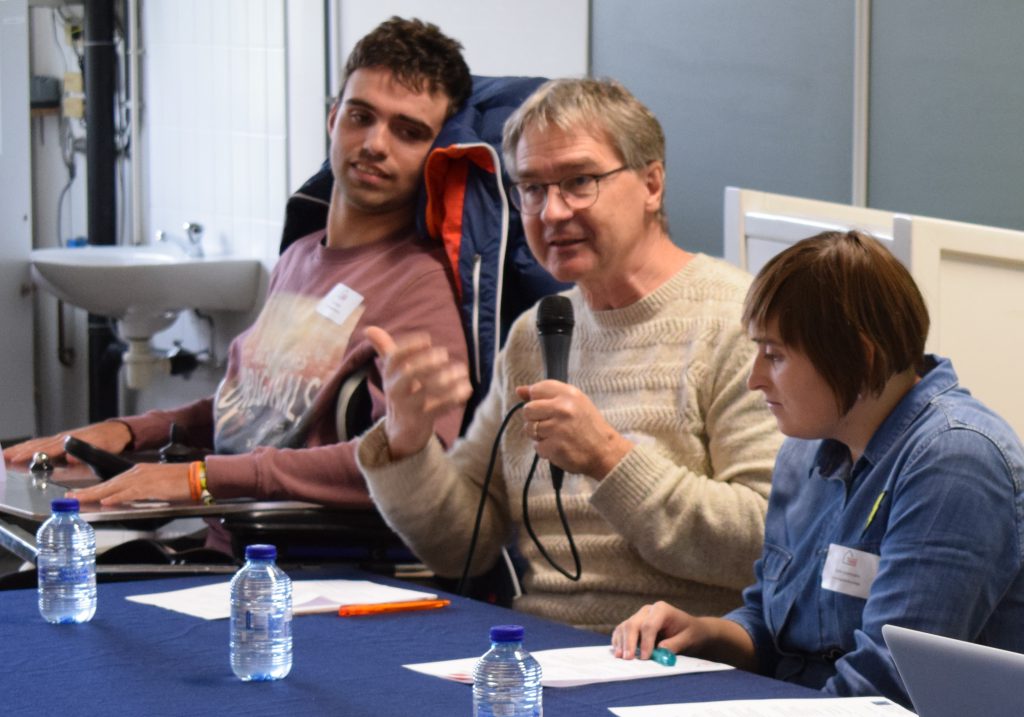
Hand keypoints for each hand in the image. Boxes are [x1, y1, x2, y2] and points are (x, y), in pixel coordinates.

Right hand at [2, 421, 131, 464]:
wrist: (117, 431)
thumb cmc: (109, 440)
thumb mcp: (100, 448)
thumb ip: (84, 453)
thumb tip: (69, 458)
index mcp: (69, 442)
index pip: (45, 449)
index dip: (30, 455)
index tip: (16, 460)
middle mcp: (62, 439)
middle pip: (36, 446)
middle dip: (18, 452)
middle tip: (3, 458)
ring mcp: (61, 438)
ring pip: (36, 443)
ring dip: (20, 449)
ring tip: (5, 455)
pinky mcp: (62, 440)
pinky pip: (41, 442)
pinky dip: (28, 446)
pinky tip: (21, 450)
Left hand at [67, 462, 191, 505]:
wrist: (199, 476)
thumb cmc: (182, 481)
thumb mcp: (156, 484)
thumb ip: (140, 491)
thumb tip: (126, 501)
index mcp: (138, 472)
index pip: (110, 482)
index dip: (93, 489)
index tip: (78, 495)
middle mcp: (138, 472)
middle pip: (107, 484)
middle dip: (87, 492)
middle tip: (69, 498)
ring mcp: (144, 478)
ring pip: (114, 487)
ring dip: (95, 494)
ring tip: (80, 500)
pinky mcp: (152, 486)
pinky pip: (130, 493)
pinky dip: (117, 497)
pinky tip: (107, 501)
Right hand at [365, 326, 471, 459]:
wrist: (401, 430)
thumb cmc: (401, 392)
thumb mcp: (392, 372)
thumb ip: (385, 349)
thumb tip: (368, 329)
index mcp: (389, 374)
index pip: (395, 357)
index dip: (410, 346)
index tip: (427, 339)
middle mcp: (395, 390)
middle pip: (408, 374)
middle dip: (426, 362)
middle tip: (444, 354)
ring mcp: (408, 407)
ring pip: (425, 393)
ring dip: (446, 380)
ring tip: (462, 371)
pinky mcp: (421, 421)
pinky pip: (438, 409)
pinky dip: (453, 398)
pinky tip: (466, 388)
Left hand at [516, 382, 632, 479]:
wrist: (605, 451)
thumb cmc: (587, 426)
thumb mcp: (573, 402)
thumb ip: (546, 394)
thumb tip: (519, 390)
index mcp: (568, 394)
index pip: (536, 389)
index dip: (537, 401)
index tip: (546, 409)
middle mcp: (563, 408)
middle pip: (528, 410)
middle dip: (534, 419)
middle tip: (550, 425)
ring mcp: (558, 428)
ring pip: (529, 429)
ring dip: (539, 436)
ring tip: (556, 437)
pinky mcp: (554, 447)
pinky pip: (536, 447)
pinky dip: (545, 450)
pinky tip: (559, 447)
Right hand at [612, 601, 758, 670]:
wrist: (690, 629)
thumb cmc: (690, 633)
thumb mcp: (688, 639)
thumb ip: (674, 644)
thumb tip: (659, 650)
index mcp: (662, 609)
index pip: (649, 625)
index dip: (645, 642)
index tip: (645, 657)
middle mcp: (648, 610)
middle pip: (633, 624)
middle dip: (629, 642)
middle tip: (628, 658)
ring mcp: (639, 616)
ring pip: (625, 627)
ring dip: (622, 643)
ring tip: (621, 657)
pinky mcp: (634, 624)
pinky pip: (622, 630)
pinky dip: (618, 640)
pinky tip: (618, 651)